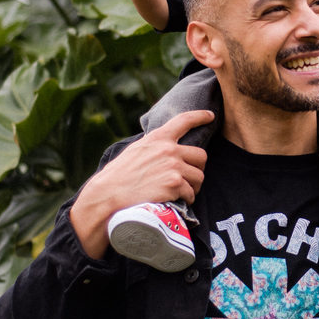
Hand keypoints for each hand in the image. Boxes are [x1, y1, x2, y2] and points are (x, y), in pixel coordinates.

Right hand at [70, 110, 213, 257]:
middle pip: (201, 156)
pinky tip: (174, 202)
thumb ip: (153, 148)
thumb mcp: (135, 152)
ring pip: (199, 176)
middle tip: (188, 179)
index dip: (199, 116)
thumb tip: (165, 149)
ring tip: (180, 193)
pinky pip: (191, 193)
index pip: (183, 121)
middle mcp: (168, 149)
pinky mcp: (175, 183)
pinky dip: (186, 200)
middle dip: (197, 169)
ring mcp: (173, 166)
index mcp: (157, 138)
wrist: (107, 196)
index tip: (210, 116)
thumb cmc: (118, 178)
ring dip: (193, 187)